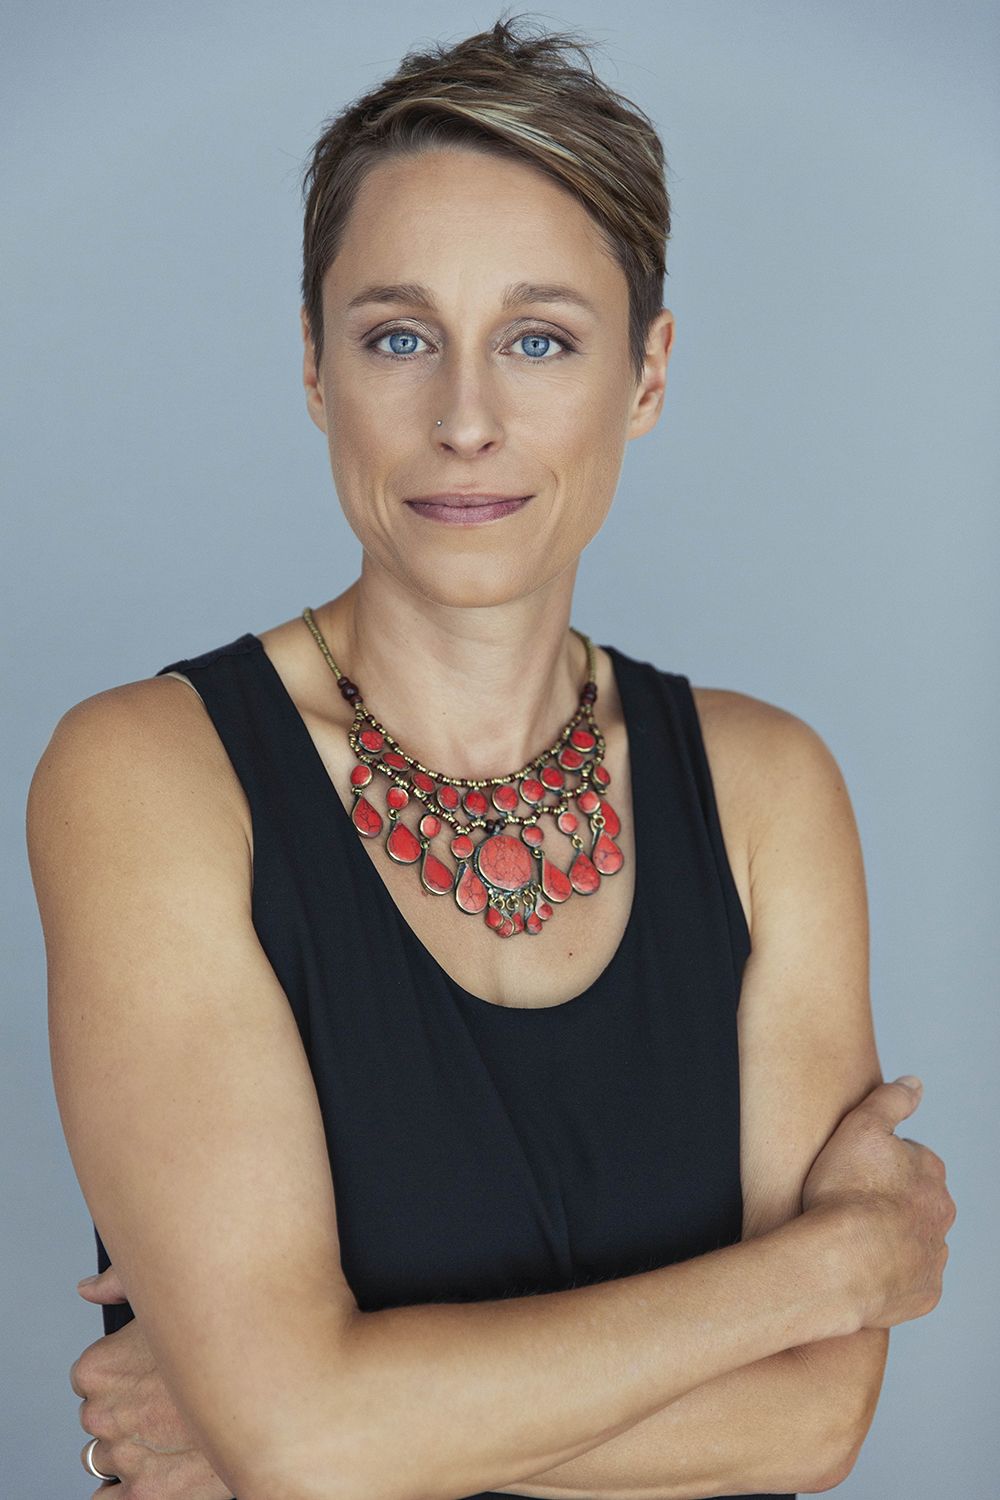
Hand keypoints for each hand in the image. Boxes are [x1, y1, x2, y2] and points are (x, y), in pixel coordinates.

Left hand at [74, 1267, 232, 1498]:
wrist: (277, 1393)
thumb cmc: (229, 1339)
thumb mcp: (172, 1296)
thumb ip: (120, 1284)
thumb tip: (89, 1289)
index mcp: (100, 1368)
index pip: (88, 1379)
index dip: (123, 1377)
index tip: (151, 1374)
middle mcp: (104, 1414)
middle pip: (99, 1418)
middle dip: (128, 1412)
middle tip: (170, 1401)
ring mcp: (125, 1458)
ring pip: (107, 1458)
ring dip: (133, 1448)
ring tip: (175, 1432)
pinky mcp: (146, 1494)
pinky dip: (121, 1492)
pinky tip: (156, 1469)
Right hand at [802, 1076, 955, 1330]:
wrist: (840, 1262)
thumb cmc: (845, 1192)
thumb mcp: (861, 1127)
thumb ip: (890, 1100)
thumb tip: (915, 1083)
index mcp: (931, 1173)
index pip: (911, 1159)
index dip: (878, 1163)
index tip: (854, 1170)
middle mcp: (942, 1215)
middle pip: (917, 1201)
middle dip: (891, 1202)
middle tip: (851, 1203)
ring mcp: (934, 1256)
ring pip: (914, 1241)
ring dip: (891, 1238)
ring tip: (852, 1239)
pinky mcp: (924, 1294)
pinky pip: (908, 1280)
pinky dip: (889, 1274)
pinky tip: (861, 1268)